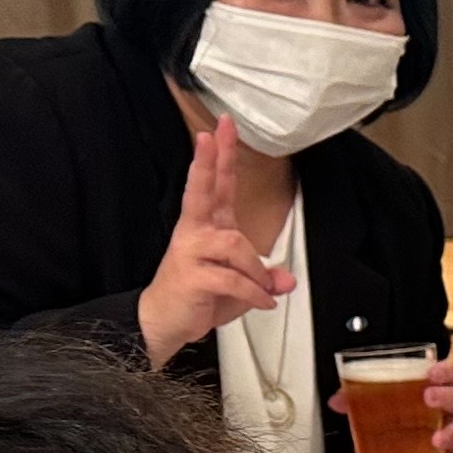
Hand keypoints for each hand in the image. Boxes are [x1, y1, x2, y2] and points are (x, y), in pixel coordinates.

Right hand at [138, 117, 296, 366]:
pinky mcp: (192, 275)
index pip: (216, 185)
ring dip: (256, 269)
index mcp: (208, 226)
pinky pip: (233, 278)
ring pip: (235, 244)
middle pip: (205, 191)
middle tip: (213, 135)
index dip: (219, 157)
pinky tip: (261, 301)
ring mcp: (191, 252)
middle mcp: (197, 233)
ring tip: (262, 288)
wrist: (165, 323)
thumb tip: (286, 280)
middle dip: (211, 162)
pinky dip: (254, 292)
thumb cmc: (198, 297)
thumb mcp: (242, 287)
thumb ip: (264, 277)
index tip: (221, 129)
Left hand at [321, 355, 452, 452]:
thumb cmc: (397, 405)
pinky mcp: (448, 451)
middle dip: (446, 397)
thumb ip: (357, 396)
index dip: (445, 371)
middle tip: (429, 398)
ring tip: (437, 441)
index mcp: (434, 385)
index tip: (432, 373)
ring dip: (452, 433)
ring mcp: (448, 428)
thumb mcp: (376, 398)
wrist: (400, 428)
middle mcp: (446, 406)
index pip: (448, 372)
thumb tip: (337, 402)